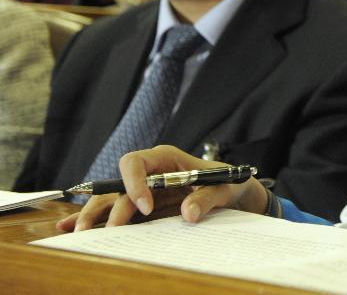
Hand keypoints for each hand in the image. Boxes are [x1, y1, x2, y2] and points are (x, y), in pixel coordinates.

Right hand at [56, 145, 269, 231]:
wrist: (231, 193)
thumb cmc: (227, 183)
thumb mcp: (224, 188)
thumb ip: (207, 197)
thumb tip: (188, 213)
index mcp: (166, 158)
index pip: (135, 162)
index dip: (134, 183)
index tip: (145, 207)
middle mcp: (149, 171)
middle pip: (117, 185)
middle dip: (107, 207)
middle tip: (104, 232)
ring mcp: (142, 189)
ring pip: (109, 199)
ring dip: (92, 215)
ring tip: (78, 233)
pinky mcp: (141, 206)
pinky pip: (112, 210)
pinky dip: (94, 218)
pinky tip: (70, 227)